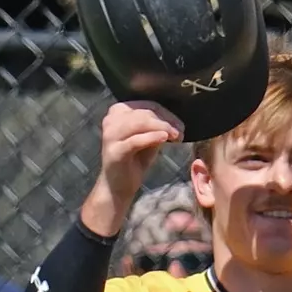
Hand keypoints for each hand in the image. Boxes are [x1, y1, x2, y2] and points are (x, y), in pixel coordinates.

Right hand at [84, 102, 182, 234]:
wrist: (119, 187)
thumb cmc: (135, 160)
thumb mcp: (148, 138)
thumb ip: (157, 126)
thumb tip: (175, 119)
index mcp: (117, 112)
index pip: (146, 105)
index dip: (167, 113)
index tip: (181, 125)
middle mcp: (111, 120)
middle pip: (144, 113)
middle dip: (167, 121)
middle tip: (181, 132)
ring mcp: (110, 135)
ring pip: (140, 123)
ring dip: (162, 127)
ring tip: (176, 136)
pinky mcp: (114, 151)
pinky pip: (135, 140)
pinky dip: (152, 137)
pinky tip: (165, 138)